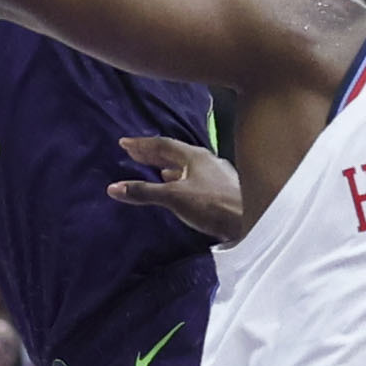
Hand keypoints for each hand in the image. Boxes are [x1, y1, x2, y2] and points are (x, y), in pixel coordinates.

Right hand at [107, 136, 243, 241]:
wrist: (252, 222)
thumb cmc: (213, 205)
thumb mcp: (174, 198)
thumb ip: (145, 192)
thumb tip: (114, 187)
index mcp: (195, 156)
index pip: (163, 144)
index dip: (142, 144)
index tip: (124, 143)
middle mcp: (207, 161)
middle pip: (175, 153)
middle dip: (153, 154)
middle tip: (133, 152)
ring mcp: (217, 175)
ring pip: (187, 166)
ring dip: (168, 167)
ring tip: (153, 169)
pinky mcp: (223, 190)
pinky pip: (195, 178)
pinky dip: (181, 179)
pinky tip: (178, 187)